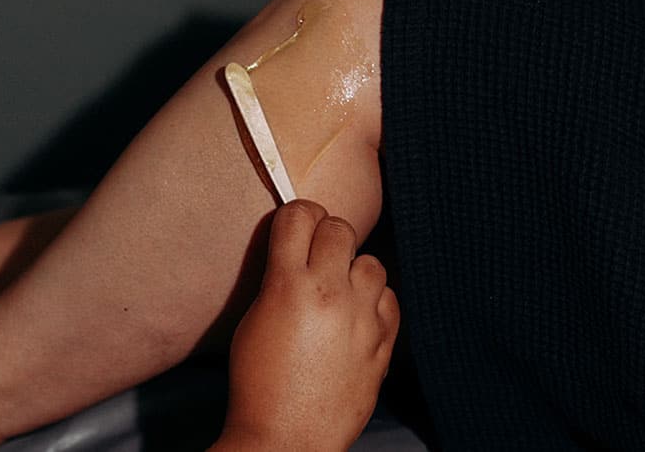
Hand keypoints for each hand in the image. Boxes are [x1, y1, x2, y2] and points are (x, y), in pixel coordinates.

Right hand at [212, 200, 398, 450]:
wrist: (287, 437)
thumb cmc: (259, 384)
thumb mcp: (254, 320)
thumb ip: (278, 277)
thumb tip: (297, 245)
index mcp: (290, 286)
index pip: (301, 216)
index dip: (298, 215)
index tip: (296, 224)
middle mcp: (332, 295)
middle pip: (340, 229)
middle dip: (326, 236)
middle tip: (316, 256)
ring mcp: (363, 319)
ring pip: (372, 263)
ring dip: (354, 270)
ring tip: (338, 292)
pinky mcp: (384, 343)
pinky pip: (390, 298)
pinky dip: (376, 302)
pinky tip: (358, 317)